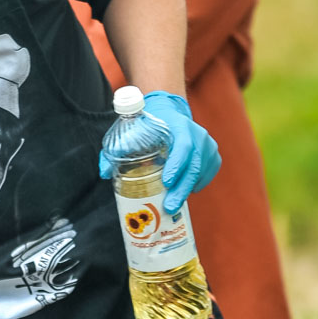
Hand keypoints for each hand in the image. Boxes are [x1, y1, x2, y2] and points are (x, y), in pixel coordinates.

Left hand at [99, 90, 220, 211]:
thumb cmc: (148, 124)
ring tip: (172, 203)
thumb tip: (104, 173)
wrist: (169, 112)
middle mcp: (198, 134)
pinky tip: (184, 190)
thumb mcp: (131, 131)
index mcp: (180, 125)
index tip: (166, 182)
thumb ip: (116, 149)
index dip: (176, 165)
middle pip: (193, 165)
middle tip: (169, 206)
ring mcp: (208, 145)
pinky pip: (206, 175)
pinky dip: (195, 185)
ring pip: (200, 173)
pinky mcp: (213, 155)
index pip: (183, 146)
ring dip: (187, 189)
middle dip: (181, 189)